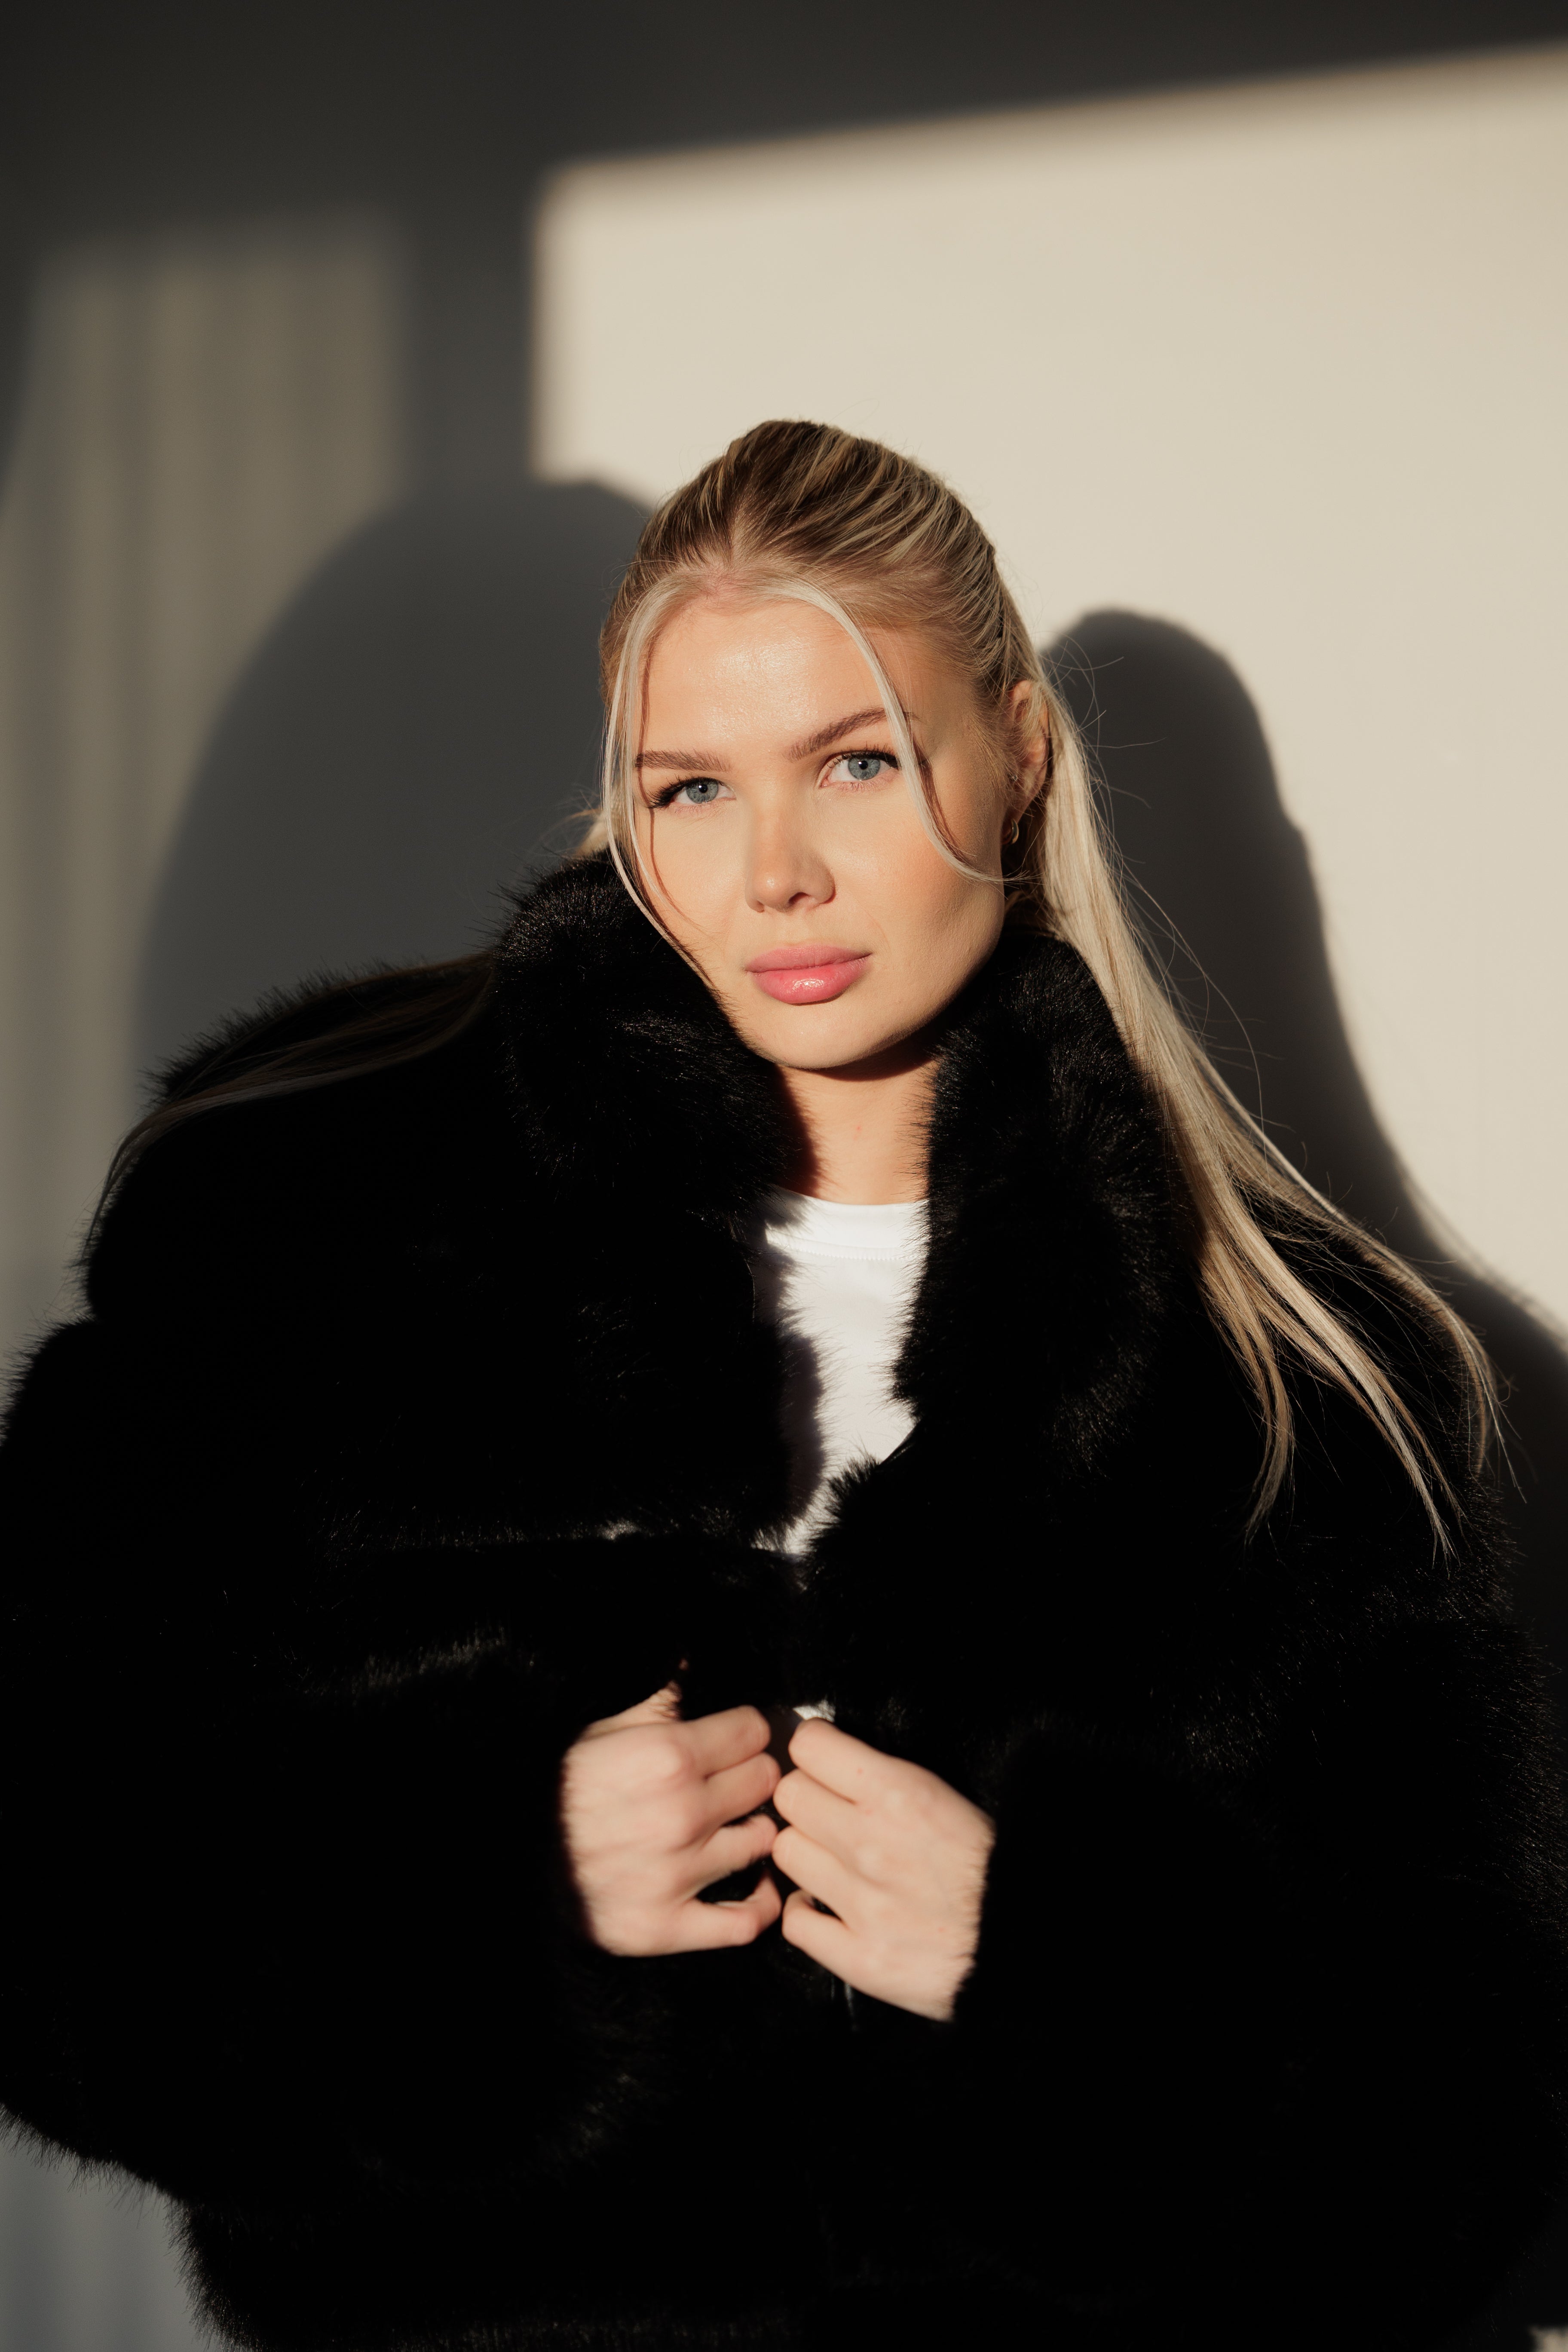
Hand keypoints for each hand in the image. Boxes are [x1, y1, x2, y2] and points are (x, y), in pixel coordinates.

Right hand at [559, 1683, 781, 1954]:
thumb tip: (691, 1663)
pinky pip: (745, 1922)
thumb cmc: (558, 1787)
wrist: (510, 1854)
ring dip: (752, 1830)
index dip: (744, 1731)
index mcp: (668, 1756)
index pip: (752, 1731)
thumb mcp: (603, 1728)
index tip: (734, 1739)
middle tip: (732, 1780)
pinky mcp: (666, 1926)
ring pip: (762, 1841)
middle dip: (751, 1774)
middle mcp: (681, 1814)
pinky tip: (752, 1882)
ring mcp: (677, 1875)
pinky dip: (758, 1902)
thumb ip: (657, 1696)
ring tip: (734, 1825)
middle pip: (763, 1781)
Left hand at [774, 1719, 994, 2020]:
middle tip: (828, 1810)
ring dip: (806, 1851)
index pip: (810, 1748)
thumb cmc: (993, 1864)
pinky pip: (795, 1921)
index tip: (823, 1759)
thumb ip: (888, 1774)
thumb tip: (838, 1756)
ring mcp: (862, 1904)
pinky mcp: (860, 1957)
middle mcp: (873, 1844)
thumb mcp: (947, 1795)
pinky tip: (828, 1904)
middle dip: (806, 1797)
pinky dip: (806, 1912)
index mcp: (901, 1794)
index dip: (814, 1750)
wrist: (1024, 1938)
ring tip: (833, 1858)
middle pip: (789, 1797)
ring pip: (786, 1852)